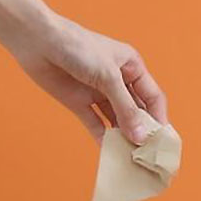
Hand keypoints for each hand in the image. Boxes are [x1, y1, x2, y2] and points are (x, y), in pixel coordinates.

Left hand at [0, 0, 168, 144]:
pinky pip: (96, 124)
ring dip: (122, 139)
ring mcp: (98, 93)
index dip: (158, 118)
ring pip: (116, 121)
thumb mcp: (108, 77)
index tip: (161, 142)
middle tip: (147, 156)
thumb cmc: (78, 48)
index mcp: (131, 67)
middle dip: (141, 132)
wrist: (38, 41)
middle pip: (135, 112)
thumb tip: (140, 137)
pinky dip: (102, 139)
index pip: (152, 97)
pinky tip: (109, 155)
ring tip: (130, 160)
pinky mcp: (80, 103)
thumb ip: (125, 109)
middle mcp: (118, 81)